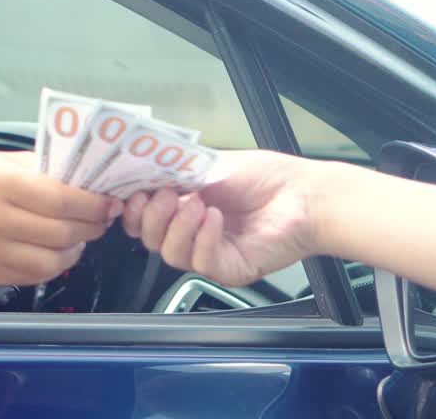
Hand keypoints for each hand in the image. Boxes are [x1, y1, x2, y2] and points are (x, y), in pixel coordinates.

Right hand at [0, 151, 119, 285]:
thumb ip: (35, 167)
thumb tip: (80, 177)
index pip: (60, 197)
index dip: (92, 203)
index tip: (107, 202)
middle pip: (62, 231)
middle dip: (91, 226)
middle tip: (101, 219)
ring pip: (54, 260)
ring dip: (76, 249)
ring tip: (78, 236)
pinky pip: (36, 276)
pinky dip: (54, 265)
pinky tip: (55, 251)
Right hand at [121, 150, 317, 286]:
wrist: (303, 194)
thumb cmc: (264, 178)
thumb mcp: (207, 165)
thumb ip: (172, 171)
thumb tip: (139, 170)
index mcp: (182, 207)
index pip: (141, 218)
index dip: (131, 209)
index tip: (132, 193)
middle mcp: (192, 232)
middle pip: (149, 240)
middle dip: (152, 217)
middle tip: (165, 196)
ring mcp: (210, 253)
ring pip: (170, 254)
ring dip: (178, 227)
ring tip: (197, 203)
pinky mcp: (229, 270)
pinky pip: (201, 262)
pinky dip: (204, 238)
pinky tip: (216, 218)